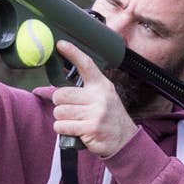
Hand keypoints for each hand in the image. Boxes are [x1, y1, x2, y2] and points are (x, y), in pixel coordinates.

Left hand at [52, 41, 137, 156]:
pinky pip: (62, 126)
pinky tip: (73, 130)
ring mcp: (96, 113)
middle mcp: (99, 97)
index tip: (60, 44)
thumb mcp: (103, 96)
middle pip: (61, 94)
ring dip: (62, 118)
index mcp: (101, 86)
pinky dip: (62, 129)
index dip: (73, 53)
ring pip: (59, 112)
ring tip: (75, 121)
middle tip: (69, 108)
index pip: (86, 65)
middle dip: (59, 103)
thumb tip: (61, 83)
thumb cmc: (108, 116)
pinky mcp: (90, 128)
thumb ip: (86, 89)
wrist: (124, 139)